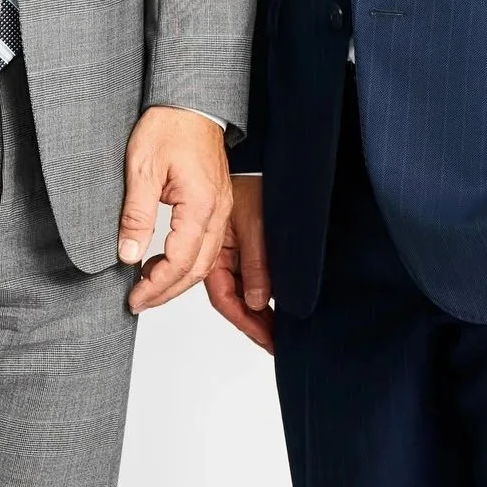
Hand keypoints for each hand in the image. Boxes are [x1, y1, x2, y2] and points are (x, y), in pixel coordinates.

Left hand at [119, 106, 232, 313]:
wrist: (191, 101)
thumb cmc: (169, 126)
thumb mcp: (141, 169)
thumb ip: (136, 215)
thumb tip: (127, 254)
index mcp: (200, 205)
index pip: (180, 262)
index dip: (156, 286)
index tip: (134, 298)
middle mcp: (217, 211)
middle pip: (197, 269)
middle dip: (168, 292)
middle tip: (139, 301)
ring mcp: (220, 208)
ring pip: (205, 260)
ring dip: (178, 280)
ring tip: (147, 287)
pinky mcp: (216, 203)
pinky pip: (207, 244)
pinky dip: (187, 262)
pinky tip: (163, 262)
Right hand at [205, 174, 273, 352]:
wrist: (226, 143)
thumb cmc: (240, 174)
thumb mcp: (254, 220)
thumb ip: (255, 261)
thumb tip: (256, 300)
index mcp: (213, 248)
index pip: (226, 298)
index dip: (247, 323)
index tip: (266, 341)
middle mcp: (216, 250)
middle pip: (229, 298)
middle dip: (251, 323)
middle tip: (273, 343)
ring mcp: (224, 244)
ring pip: (234, 287)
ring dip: (252, 309)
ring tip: (274, 328)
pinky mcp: (233, 237)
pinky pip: (240, 271)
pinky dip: (252, 289)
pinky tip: (266, 300)